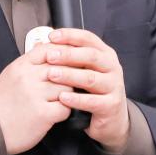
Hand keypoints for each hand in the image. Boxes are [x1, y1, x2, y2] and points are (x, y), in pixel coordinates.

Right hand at [0, 43, 69, 154]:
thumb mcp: (11, 75)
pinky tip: (56, 112)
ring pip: (67, 87)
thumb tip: (43, 45)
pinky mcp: (43, 114)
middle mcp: (28, 78)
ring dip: (68, 95)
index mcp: (21, 66)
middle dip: (70, 76)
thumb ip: (29, 61)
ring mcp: (35, 95)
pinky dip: (64, 111)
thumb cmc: (1, 103)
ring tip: (60, 100)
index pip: (49, 49)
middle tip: (71, 82)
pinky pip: (66, 107)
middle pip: (62, 67)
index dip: (63, 53)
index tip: (69, 60)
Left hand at [45, 28, 130, 153]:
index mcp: (105, 54)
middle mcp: (112, 67)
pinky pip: (92, 101)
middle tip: (50, 56)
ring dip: (70, 75)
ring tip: (52, 75)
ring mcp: (114, 86)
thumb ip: (69, 58)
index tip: (52, 36)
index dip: (70, 35)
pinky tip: (62, 97)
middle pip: (91, 56)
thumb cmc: (93, 91)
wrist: (111, 119)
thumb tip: (41, 45)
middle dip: (68, 55)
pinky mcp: (111, 105)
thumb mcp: (84, 70)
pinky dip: (76, 99)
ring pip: (90, 78)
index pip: (88, 38)